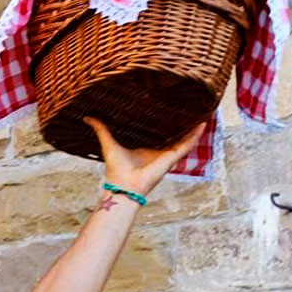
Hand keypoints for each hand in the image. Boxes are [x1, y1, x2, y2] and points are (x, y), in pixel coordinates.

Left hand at [83, 117, 207, 195]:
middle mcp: (158, 150)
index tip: (169, 107)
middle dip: (183, 122)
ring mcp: (167, 154)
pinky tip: (203, 124)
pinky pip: (187, 145)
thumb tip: (88, 117)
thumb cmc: (116, 169)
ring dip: (194, 127)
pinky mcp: (172, 158)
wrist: (124, 185)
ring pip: (185, 138)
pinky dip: (195, 135)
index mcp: (145, 147)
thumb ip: (101, 129)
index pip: (158, 132)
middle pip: (174, 134)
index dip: (164, 121)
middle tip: (191, 106)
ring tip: (203, 113)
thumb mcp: (109, 143)